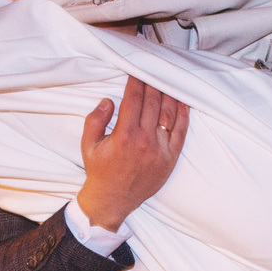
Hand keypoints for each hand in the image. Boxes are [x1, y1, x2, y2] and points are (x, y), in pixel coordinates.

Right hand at [75, 75, 188, 230]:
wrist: (113, 200)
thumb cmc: (99, 171)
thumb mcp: (88, 145)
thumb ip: (94, 120)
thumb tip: (108, 101)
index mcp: (124, 136)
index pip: (133, 99)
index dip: (136, 82)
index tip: (137, 71)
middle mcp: (144, 141)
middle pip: (152, 102)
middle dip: (152, 83)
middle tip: (153, 70)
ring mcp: (160, 150)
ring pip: (169, 113)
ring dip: (169, 94)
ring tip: (168, 80)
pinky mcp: (170, 158)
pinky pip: (181, 131)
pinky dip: (183, 114)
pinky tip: (182, 101)